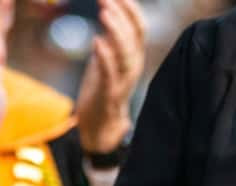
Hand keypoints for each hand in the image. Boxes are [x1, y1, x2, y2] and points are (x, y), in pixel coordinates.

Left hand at [75, 0, 145, 152]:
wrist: (101, 124)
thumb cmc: (103, 87)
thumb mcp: (109, 57)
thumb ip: (111, 37)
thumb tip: (108, 9)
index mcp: (134, 56)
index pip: (139, 27)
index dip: (130, 8)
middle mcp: (133, 66)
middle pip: (133, 36)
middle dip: (121, 14)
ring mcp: (122, 80)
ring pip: (125, 53)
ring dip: (115, 31)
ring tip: (104, 13)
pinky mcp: (108, 94)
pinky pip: (109, 73)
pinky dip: (104, 56)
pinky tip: (96, 41)